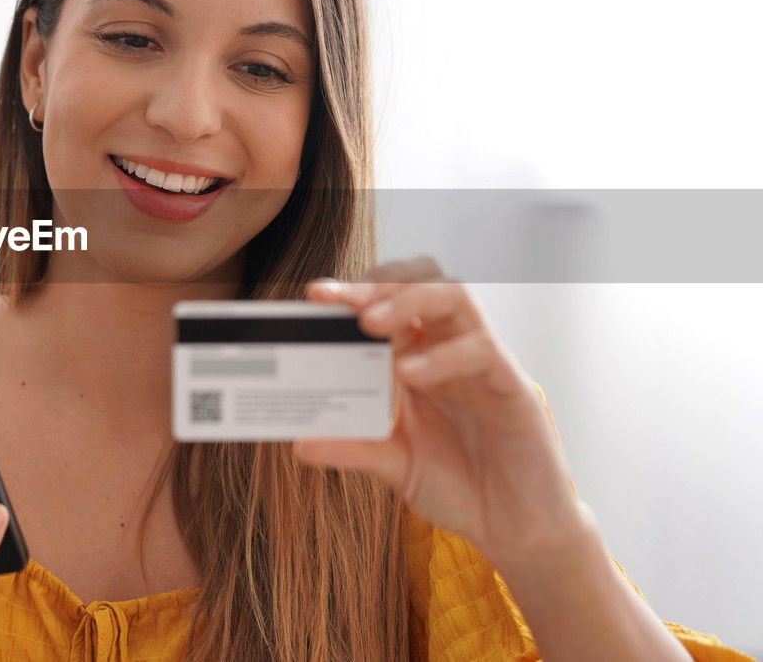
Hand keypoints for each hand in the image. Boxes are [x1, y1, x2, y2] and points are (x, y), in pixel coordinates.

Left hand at [294, 256, 587, 566]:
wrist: (514, 529)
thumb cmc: (458, 485)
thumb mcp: (394, 466)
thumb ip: (353, 449)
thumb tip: (299, 444)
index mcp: (416, 359)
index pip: (387, 305)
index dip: (354, 292)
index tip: (315, 294)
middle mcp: (447, 350)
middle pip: (420, 284)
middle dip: (378, 284)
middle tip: (341, 300)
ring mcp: (480, 363)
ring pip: (455, 298)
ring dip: (409, 300)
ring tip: (371, 323)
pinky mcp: (511, 386)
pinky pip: (481, 351)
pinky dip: (442, 356)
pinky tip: (411, 373)